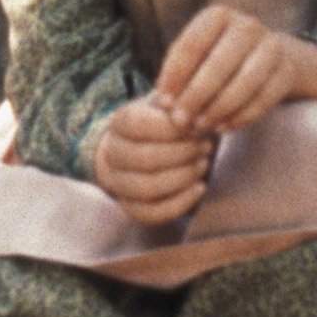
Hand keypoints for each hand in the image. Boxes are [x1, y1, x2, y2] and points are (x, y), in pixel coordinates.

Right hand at [94, 95, 212, 224]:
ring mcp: (119, 184)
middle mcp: (111, 155)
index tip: (197, 128)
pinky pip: (153, 213)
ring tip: (203, 164)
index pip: (137, 125)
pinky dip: (180, 203)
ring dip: (182, 177)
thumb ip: (173, 103)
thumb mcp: (164, 107)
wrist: (137, 149)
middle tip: (205, 147)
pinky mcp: (131, 208)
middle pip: (144, 159)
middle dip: (181, 154)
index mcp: (118, 124)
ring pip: (147, 188)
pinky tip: (200, 188)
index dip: (171, 129)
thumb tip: (174, 104)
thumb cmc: (160, 124)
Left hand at [154, 6, 316, 135]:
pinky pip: (264, 98)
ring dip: (219, 109)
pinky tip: (223, 127)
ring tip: (201, 127)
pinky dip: (241, 116)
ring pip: (245, 82)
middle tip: (180, 121)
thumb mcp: (196, 55)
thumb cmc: (217, 57)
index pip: (192, 45)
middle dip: (196, 96)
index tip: (163, 102)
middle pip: (218, 64)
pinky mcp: (287, 70)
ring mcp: (271, 46)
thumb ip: (178, 75)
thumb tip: (164, 104)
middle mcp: (247, 26)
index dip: (175, 76)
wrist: (266, 56)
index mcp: (218, 16)